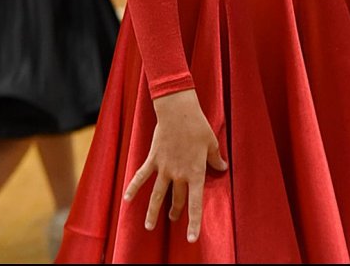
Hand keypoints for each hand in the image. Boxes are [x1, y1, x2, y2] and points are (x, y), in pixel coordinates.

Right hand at [123, 89, 226, 243]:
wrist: (178, 111)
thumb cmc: (197, 125)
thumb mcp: (211, 142)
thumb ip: (215, 159)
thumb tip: (222, 168)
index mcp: (195, 173)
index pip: (195, 203)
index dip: (194, 222)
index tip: (191, 238)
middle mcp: (178, 174)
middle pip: (177, 200)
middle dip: (176, 212)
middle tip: (173, 219)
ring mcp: (164, 168)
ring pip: (157, 196)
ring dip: (153, 212)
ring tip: (149, 227)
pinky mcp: (153, 159)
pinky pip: (141, 176)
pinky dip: (133, 187)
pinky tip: (127, 199)